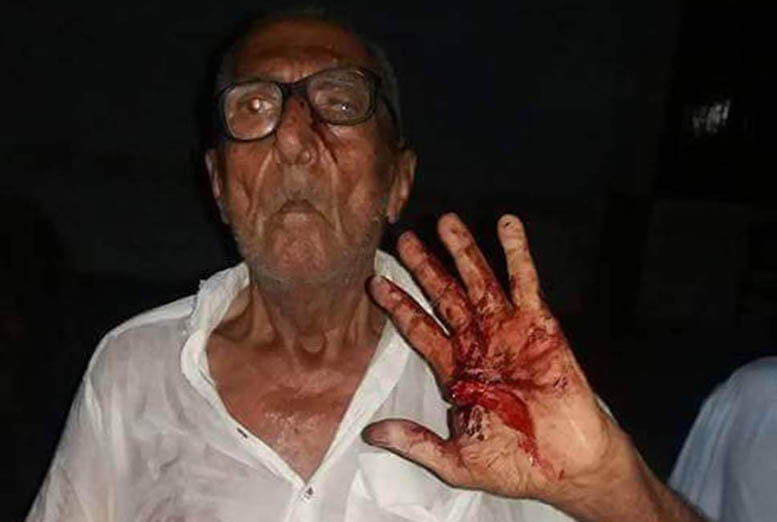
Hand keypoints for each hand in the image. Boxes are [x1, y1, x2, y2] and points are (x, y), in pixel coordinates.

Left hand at [364, 213, 619, 503]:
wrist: (568, 466)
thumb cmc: (517, 465)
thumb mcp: (456, 461)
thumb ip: (416, 443)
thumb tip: (372, 433)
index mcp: (457, 371)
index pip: (420, 330)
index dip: (399, 307)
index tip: (376, 284)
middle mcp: (479, 343)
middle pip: (445, 296)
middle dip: (425, 268)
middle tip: (405, 240)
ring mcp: (508, 331)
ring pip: (480, 282)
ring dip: (464, 252)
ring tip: (446, 221)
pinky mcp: (540, 325)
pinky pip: (526, 283)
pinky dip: (517, 254)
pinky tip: (506, 226)